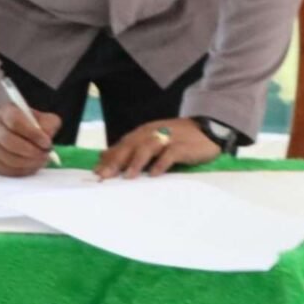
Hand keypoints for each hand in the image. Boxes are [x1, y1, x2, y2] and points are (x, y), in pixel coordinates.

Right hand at [0, 104, 60, 176]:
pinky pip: (6, 170)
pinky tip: (31, 166)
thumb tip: (47, 138)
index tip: (47, 142)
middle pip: (9, 141)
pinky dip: (23, 170)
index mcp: (5, 112)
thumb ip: (48, 124)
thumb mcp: (39, 118)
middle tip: (45, 155)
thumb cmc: (26, 125)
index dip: (32, 133)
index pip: (15, 121)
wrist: (4, 131)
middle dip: (31, 151)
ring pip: (8, 158)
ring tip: (41, 160)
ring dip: (29, 162)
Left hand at [95, 118, 217, 178]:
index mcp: (142, 133)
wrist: (207, 127)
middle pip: (131, 146)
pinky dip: (162, 163)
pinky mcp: (183, 146)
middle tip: (105, 176)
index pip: (122, 145)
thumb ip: (129, 148)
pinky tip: (155, 174)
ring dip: (137, 162)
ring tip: (128, 176)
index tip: (96, 172)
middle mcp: (152, 133)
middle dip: (117, 161)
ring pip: (148, 148)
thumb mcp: (150, 140)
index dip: (109, 158)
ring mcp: (168, 138)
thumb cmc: (176, 137)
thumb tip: (103, 156)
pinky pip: (171, 154)